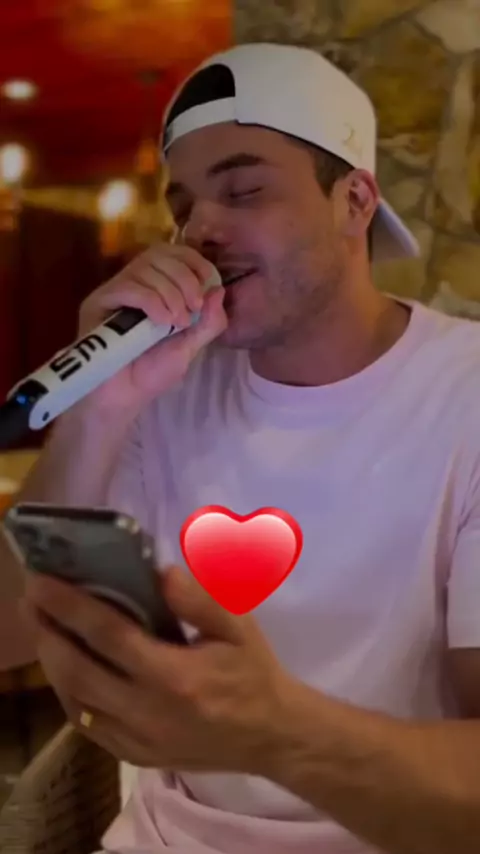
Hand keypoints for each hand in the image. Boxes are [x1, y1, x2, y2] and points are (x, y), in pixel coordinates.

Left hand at [23, 568, 291, 775]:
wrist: (270, 735)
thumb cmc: (252, 672)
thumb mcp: (239, 627)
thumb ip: (200, 599)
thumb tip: (160, 572)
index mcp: (175, 676)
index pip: (109, 635)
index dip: (70, 607)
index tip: (42, 582)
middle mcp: (148, 712)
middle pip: (78, 671)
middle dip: (48, 632)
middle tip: (31, 600)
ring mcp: (137, 740)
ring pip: (75, 701)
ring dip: (52, 662)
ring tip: (43, 627)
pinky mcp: (134, 756)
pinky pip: (87, 725)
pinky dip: (68, 694)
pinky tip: (65, 668)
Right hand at [76, 243, 226, 415]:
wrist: (123, 398)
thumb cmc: (152, 374)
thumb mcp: (190, 347)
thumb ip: (208, 322)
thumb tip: (219, 290)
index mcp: (156, 287)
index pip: (174, 253)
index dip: (195, 261)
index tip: (210, 284)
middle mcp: (134, 283)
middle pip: (161, 254)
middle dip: (186, 279)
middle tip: (194, 309)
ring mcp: (114, 291)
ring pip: (145, 267)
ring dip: (171, 293)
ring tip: (177, 323)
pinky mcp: (98, 302)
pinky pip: (128, 287)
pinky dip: (151, 301)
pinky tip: (161, 323)